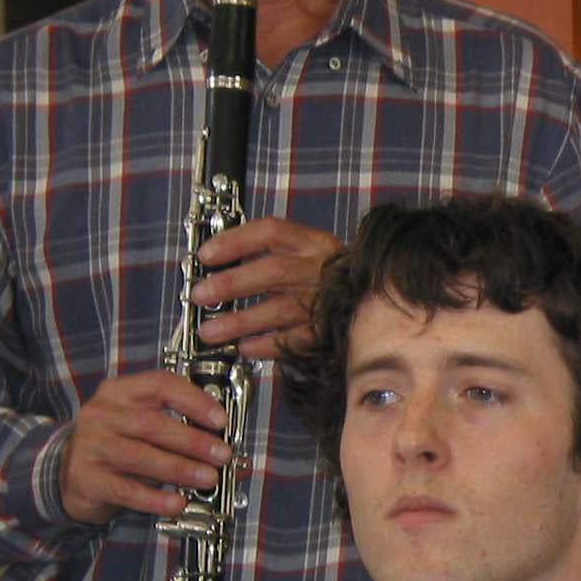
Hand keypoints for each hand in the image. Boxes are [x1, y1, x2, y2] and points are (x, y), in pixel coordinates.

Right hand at [59, 371, 231, 523]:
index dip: (193, 400)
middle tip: (222, 455)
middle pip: (151, 424)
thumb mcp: (141, 424)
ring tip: (208, 478)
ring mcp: (91, 446)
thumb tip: (224, 445)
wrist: (69, 472)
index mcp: (120, 392)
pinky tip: (177, 503)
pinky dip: (154, 498)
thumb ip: (176, 427)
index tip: (220, 419)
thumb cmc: (118, 443)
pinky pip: (125, 489)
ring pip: (139, 456)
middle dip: (192, 441)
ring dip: (179, 468)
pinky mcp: (87, 479)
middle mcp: (102, 415)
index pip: (159, 384)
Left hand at [194, 215, 341, 357]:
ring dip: (240, 322)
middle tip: (200, 296)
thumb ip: (273, 255)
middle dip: (231, 285)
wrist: (381, 303)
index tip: (206, 255)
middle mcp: (324, 270)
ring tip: (210, 332)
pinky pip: (296, 340)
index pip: (271, 232)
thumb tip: (218, 265)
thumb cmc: (331, 279)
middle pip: (272, 272)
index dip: (234, 242)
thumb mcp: (308, 255)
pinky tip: (245, 348)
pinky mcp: (333, 332)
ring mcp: (330, 303)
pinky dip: (267, 345)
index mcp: (316, 243)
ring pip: (280, 310)